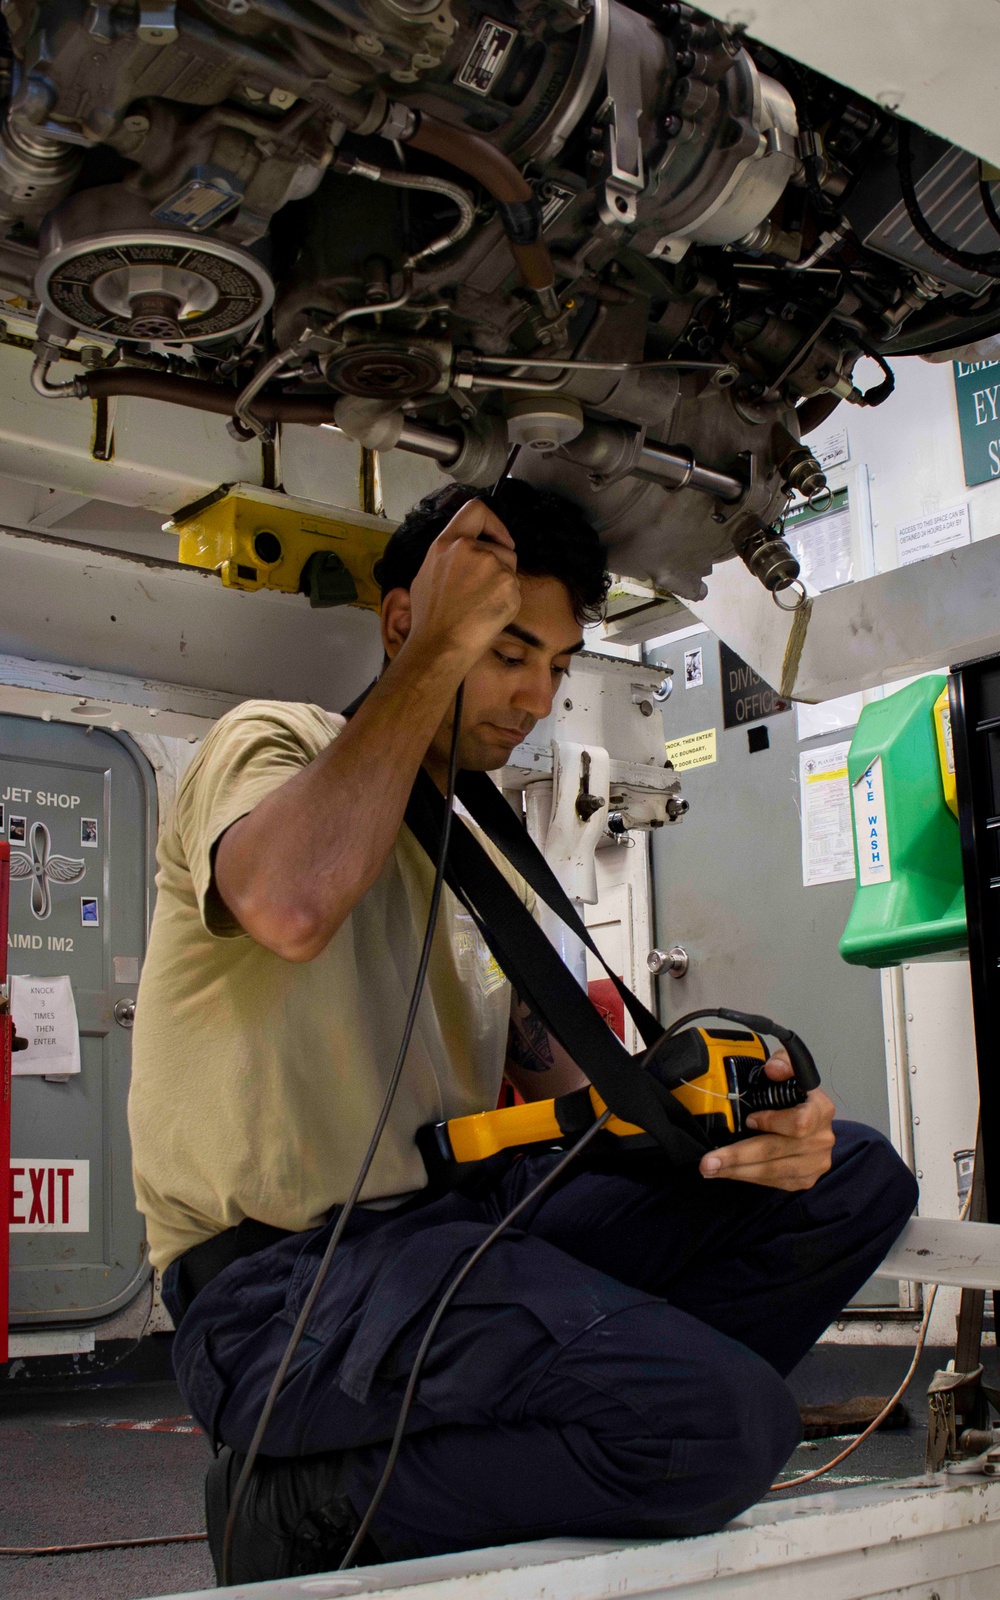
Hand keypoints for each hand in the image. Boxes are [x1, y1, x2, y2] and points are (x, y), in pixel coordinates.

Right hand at [405, 498, 520, 668]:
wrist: (441, 644)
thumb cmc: (429, 618)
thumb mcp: (426, 575)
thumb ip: (448, 557)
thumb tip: (459, 555)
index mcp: (446, 543)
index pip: (475, 510)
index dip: (493, 523)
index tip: (499, 539)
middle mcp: (469, 549)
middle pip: (501, 547)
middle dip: (500, 564)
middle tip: (485, 589)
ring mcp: (492, 566)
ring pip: (511, 568)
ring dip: (504, 583)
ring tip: (483, 604)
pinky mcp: (508, 585)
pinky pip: (516, 588)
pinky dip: (508, 600)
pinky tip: (490, 613)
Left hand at [698, 1047, 835, 1191]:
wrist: (808, 1117)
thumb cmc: (792, 1093)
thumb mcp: (789, 1069)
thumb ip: (783, 1063)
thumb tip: (773, 1069)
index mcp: (821, 1109)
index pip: (800, 1122)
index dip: (773, 1122)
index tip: (748, 1120)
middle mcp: (822, 1139)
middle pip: (778, 1151)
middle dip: (739, 1156)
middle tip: (709, 1161)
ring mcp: (815, 1163)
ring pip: (772, 1171)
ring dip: (738, 1171)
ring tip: (710, 1169)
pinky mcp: (805, 1179)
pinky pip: (774, 1182)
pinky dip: (748, 1177)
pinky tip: (727, 1173)